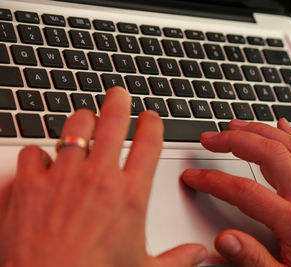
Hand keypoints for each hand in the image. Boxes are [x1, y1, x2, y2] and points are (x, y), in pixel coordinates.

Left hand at [0, 87, 206, 266]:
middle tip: (118, 94)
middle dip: (118, 102)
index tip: (150, 118)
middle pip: (112, 121)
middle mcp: (99, 177)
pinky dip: (39, 154)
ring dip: (81, 119)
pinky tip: (42, 160)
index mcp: (130, 193)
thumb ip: (177, 258)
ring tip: (84, 117)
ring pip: (75, 128)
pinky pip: (33, 153)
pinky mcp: (30, 185)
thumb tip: (199, 254)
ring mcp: (63, 177)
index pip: (149, 142)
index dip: (152, 123)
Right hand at [182, 119, 290, 266]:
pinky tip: (282, 126)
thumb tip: (224, 239)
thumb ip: (252, 259)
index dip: (213, 181)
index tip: (194, 176)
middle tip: (211, 137)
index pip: (243, 191)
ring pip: (289, 146)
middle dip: (234, 140)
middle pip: (267, 153)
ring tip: (237, 124)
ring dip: (260, 130)